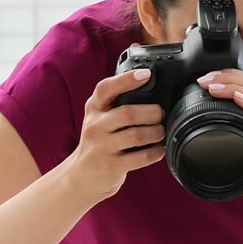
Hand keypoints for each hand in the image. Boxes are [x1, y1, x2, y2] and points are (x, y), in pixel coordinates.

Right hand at [65, 69, 165, 202]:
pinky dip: (155, 152)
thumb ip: (117, 99)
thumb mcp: (101, 117)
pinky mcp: (111, 165)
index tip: (146, 75)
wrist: (82, 175)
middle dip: (151, 113)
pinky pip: (139, 157)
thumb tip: (142, 68)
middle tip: (161, 114)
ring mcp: (102, 147)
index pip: (106, 88)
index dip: (126, 80)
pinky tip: (159, 150)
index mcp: (94, 108)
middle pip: (127, 113)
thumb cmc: (100, 141)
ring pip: (135, 135)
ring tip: (161, 132)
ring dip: (155, 133)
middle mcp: (95, 125)